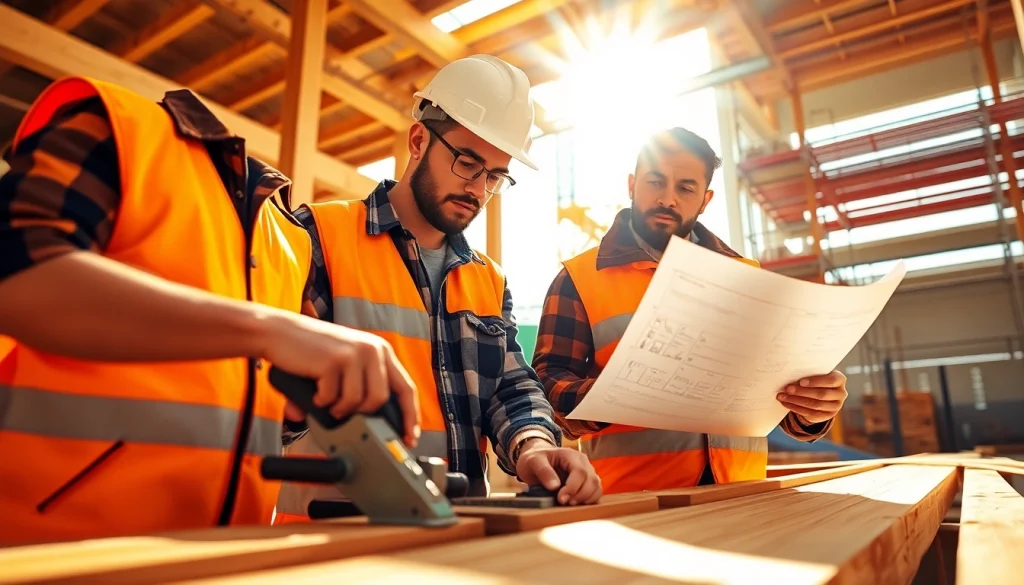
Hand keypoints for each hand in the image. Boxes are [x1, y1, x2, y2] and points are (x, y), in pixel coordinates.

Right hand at [261, 312, 420, 448]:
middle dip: (363, 415)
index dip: (410, 416)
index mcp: (380, 351)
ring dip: (339, 409)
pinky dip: (321, 402)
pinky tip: (315, 392)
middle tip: (345, 417)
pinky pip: (333, 398)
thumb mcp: (345, 364)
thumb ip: (359, 389)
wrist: (280, 332)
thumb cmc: (313, 352)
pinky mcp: (334, 361)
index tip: (410, 437)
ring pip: (357, 401)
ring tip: (327, 401)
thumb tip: (370, 427)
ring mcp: (354, 354)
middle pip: (380, 399)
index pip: (406, 388)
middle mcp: (372, 350)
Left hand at [515, 439, 601, 504]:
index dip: (572, 488)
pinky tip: (577, 503)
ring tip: (570, 504)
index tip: (561, 499)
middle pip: (591, 480)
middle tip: (564, 503)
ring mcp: (587, 471)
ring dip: (586, 498)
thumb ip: (543, 471)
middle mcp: (582, 461)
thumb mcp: (533, 461)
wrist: (537, 460)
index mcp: (570, 454)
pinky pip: (596, 491)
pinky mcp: (588, 481)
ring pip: (596, 486)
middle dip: (580, 495)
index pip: (579, 472)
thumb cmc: (535, 459)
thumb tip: (555, 487)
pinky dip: (590, 499)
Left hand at [776, 370, 847, 424]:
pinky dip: (796, 408)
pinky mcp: (827, 415)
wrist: (822, 392)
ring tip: (783, 396)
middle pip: (821, 394)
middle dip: (802, 392)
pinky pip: (811, 414)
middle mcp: (841, 394)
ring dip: (796, 401)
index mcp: (840, 379)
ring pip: (815, 405)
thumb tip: (790, 374)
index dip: (815, 382)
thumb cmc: (817, 378)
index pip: (830, 381)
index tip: (801, 381)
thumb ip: (809, 373)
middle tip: (788, 389)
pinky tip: (786, 403)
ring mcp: (836, 406)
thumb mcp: (817, 373)